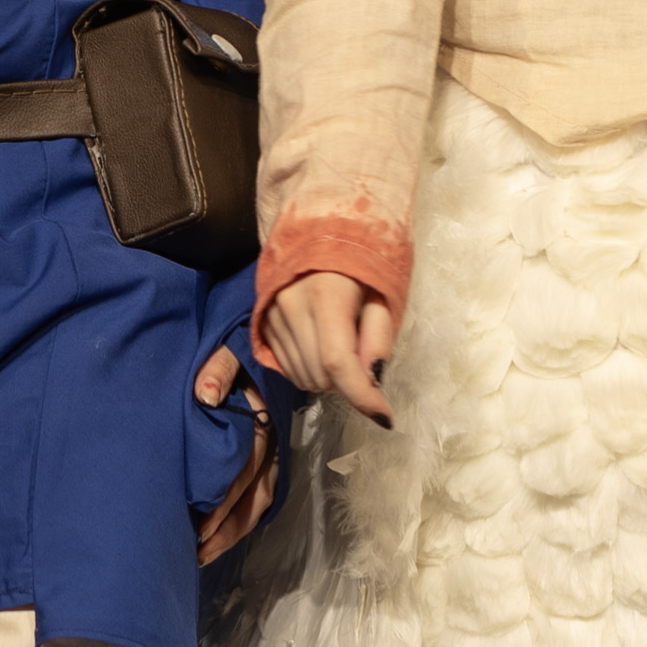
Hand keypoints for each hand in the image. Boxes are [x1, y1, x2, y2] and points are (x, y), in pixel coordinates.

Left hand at [191, 345, 277, 562]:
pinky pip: (261, 497)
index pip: (243, 470)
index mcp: (263, 419)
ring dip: (233, 531)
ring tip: (203, 556)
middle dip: (224, 527)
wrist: (266, 344)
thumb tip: (204, 395)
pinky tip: (220, 538)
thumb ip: (219, 368)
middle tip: (194, 554)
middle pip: (252, 495)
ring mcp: (275, 454)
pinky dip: (242, 520)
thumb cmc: (242, 349)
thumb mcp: (230, 349)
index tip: (196, 526)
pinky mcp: (273, 459)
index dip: (222, 501)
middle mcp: (274, 443)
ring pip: (259, 502)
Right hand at [260, 273, 395, 423]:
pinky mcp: (263, 321)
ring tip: (342, 346)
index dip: (362, 396)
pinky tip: (321, 345)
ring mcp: (273, 315)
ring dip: (328, 378)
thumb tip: (373, 380)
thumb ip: (378, 336)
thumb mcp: (381, 293)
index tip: (383, 416)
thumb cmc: (358, 261)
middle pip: (321, 375)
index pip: (339, 363)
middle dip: (348, 382)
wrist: (317, 230)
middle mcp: (292, 307)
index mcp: (325, 296)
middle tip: (364, 360)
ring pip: (303, 377)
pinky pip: (288, 367)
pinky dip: (309, 368)